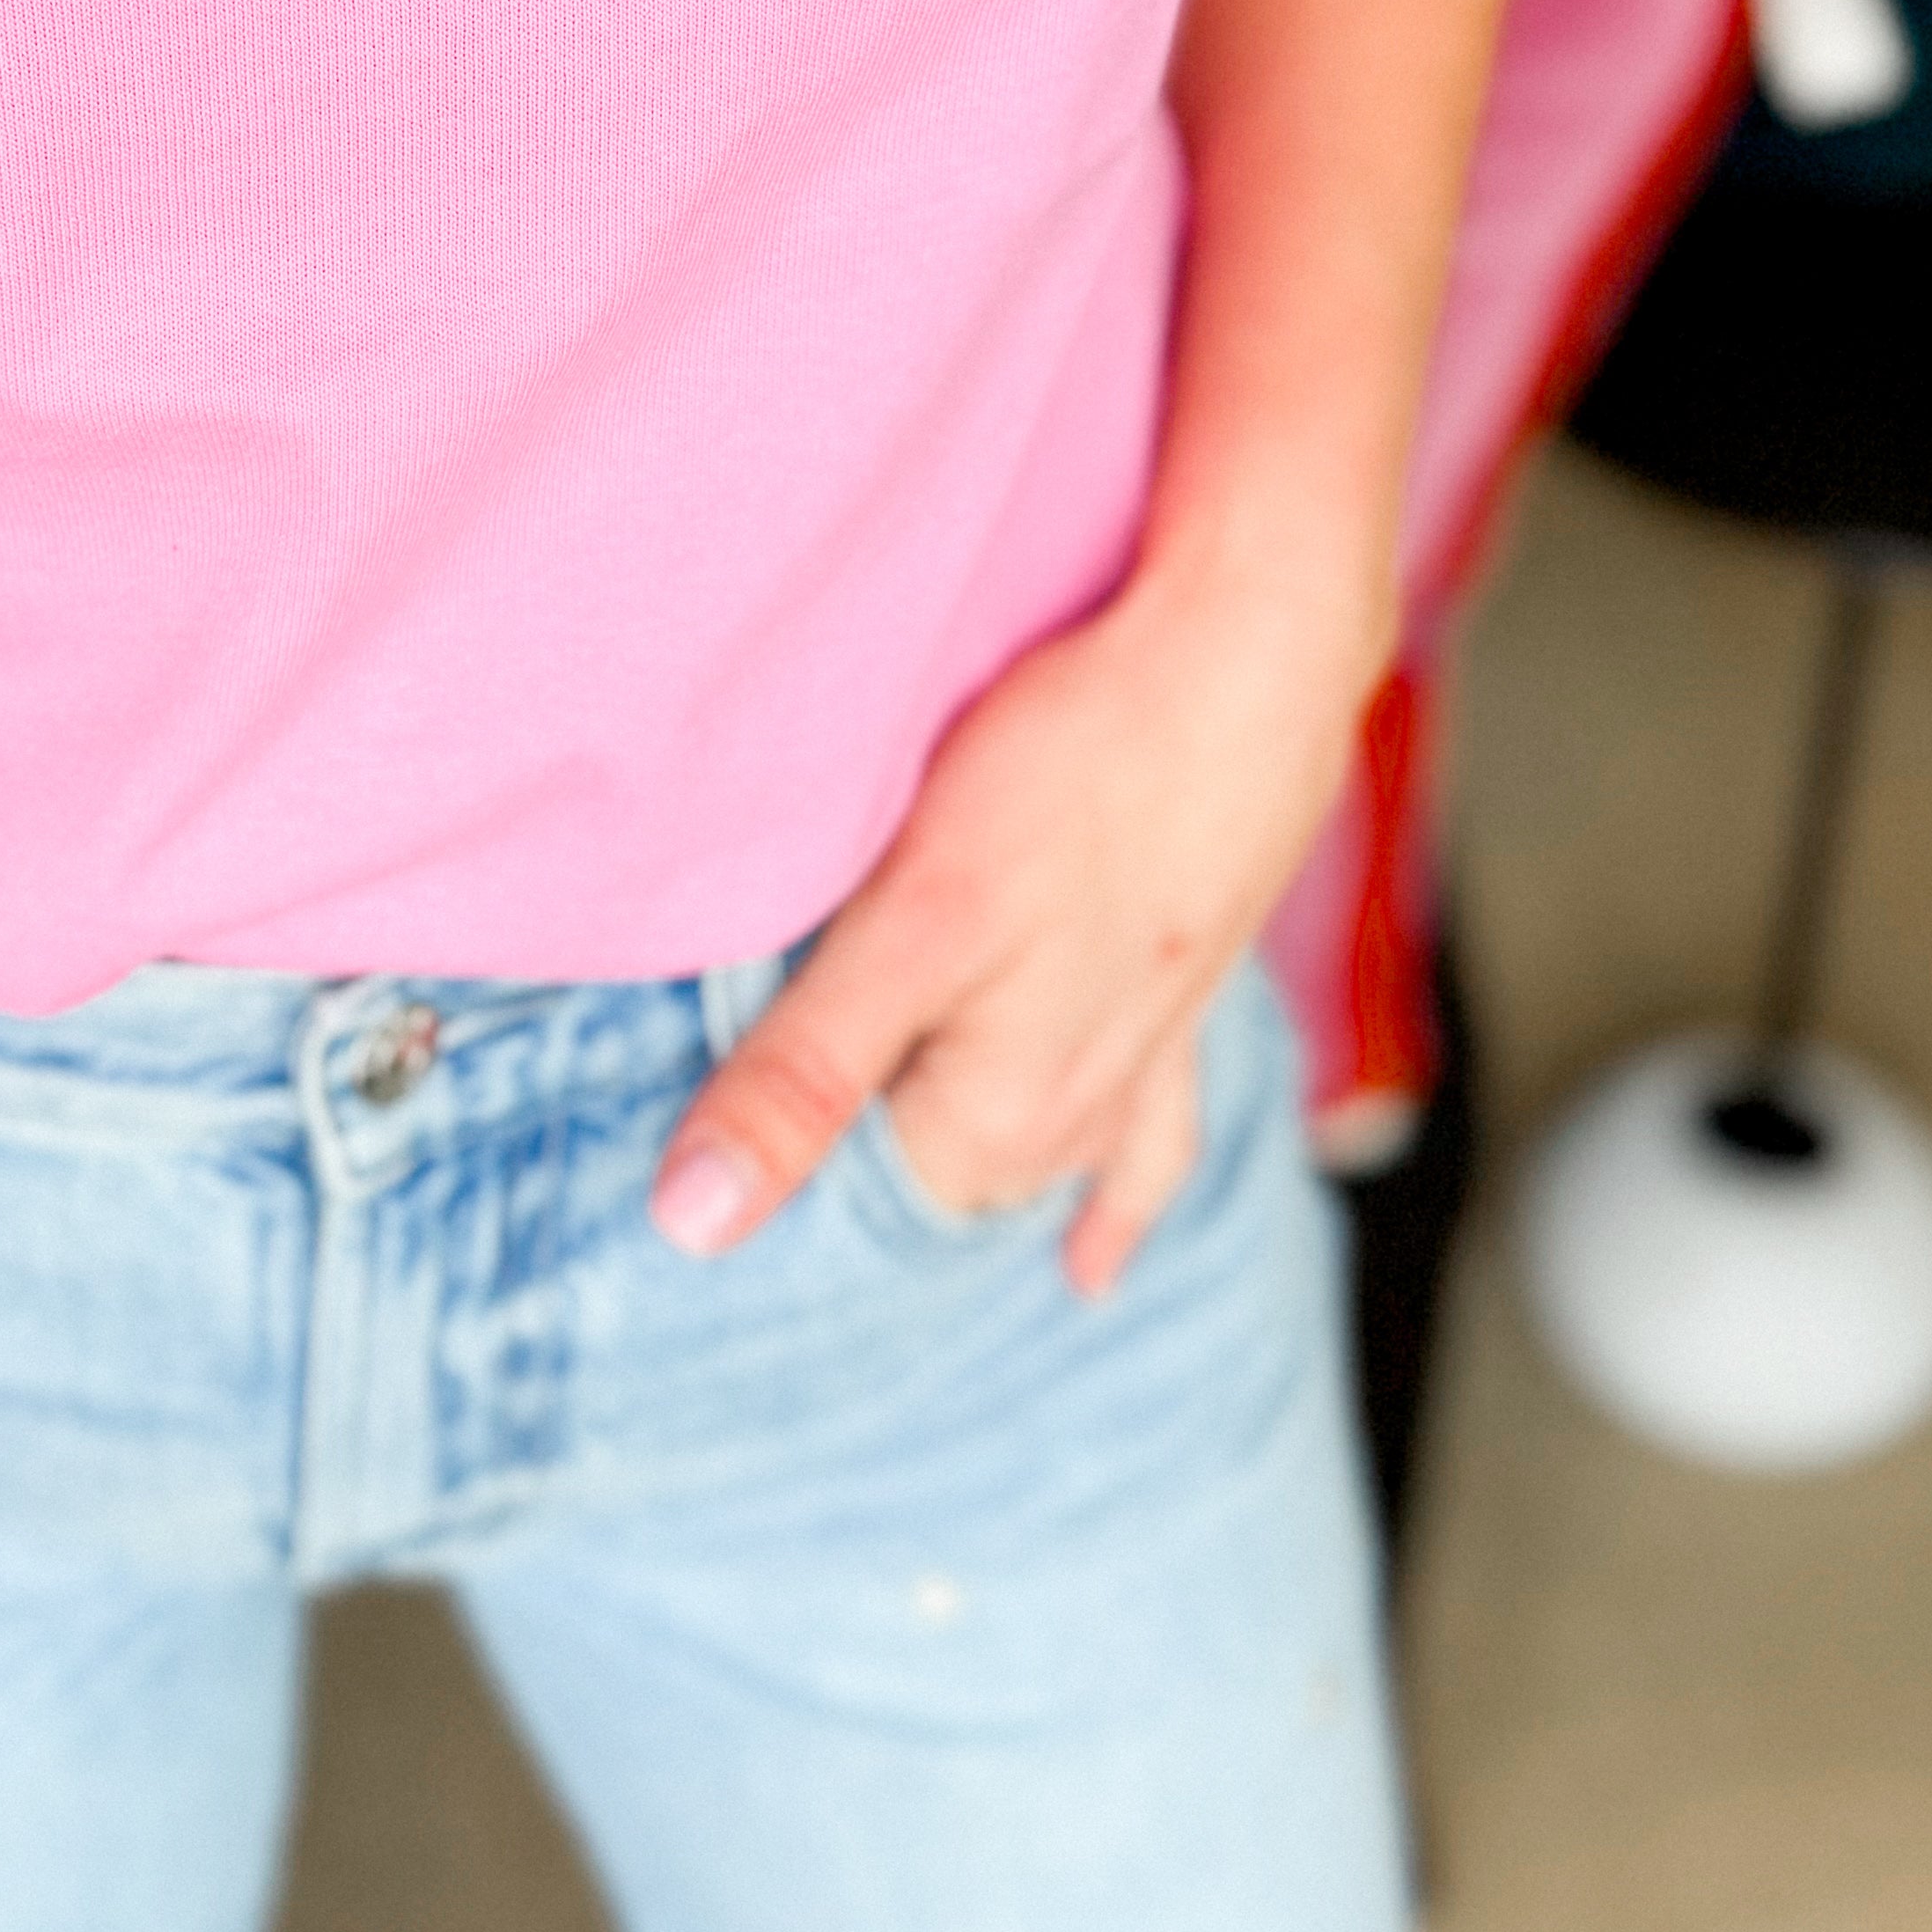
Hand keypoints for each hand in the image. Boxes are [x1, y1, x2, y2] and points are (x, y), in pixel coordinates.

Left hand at [649, 537, 1388, 1297]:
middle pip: (928, 1181)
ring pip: (1021, 1162)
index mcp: (997, 1125)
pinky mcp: (1180, 1001)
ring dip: (950, 1171)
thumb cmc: (1076, 775)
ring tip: (871, 1207)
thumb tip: (693, 1224)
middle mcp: (1072, 1123)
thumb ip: (802, 1076)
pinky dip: (1108, 1207)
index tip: (683, 1150)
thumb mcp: (908, 921)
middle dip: (846, 1168)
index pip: (841, 1207)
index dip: (759, 1170)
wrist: (1248, 664)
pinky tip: (1087, 1267)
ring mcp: (1135, 1065)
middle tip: (745, 1151)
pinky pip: (1142, 1147)